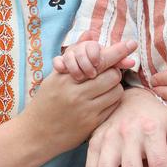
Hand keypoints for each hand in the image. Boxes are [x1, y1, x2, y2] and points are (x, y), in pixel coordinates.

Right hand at [21, 40, 135, 156]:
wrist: (35, 134)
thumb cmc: (45, 102)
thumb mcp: (54, 76)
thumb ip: (73, 54)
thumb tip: (90, 33)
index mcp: (65, 77)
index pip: (98, 60)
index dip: (117, 51)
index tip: (131, 43)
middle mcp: (75, 93)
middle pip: (112, 75)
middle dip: (114, 72)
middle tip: (107, 74)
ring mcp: (85, 110)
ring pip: (116, 91)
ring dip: (114, 87)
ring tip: (103, 88)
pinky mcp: (91, 124)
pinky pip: (113, 107)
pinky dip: (112, 101)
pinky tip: (102, 101)